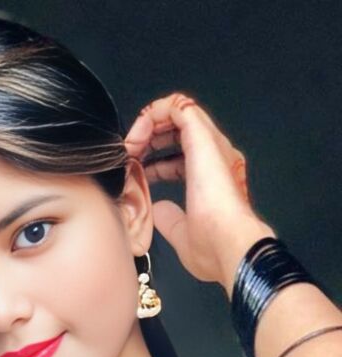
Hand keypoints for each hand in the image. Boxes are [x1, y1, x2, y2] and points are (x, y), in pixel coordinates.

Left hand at [124, 92, 275, 289]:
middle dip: (149, 139)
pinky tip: (137, 137)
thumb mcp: (182, 234)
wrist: (230, 247)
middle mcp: (215, 157)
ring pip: (177, 113)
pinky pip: (176, 106)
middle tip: (129, 157)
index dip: (154, 161)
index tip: (136, 174)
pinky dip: (152, 114)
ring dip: (148, 125)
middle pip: (178, 131)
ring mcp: (211, 144)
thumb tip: (160, 209)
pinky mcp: (202, 136)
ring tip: (130, 146)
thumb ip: (170, 218)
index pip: (182, 156)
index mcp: (212, 178)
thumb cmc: (214, 248)